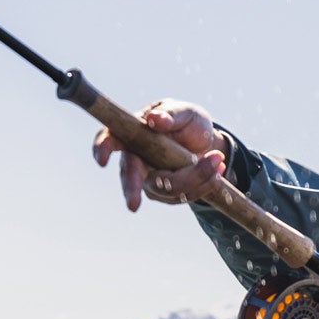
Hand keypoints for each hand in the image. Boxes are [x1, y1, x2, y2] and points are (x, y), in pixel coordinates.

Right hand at [91, 99, 230, 210]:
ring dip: (195, 177)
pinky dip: (203, 184)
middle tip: (132, 206)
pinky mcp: (165, 194)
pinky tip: (216, 173)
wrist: (206, 142)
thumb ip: (171, 115)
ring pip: (165, 188)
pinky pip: (182, 196)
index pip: (110, 139)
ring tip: (216, 159)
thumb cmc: (188, 122)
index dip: (102, 148)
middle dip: (131, 190)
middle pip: (129, 177)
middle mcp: (136, 159)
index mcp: (133, 133)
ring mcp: (149, 179)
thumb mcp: (186, 112)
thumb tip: (155, 118)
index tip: (101, 159)